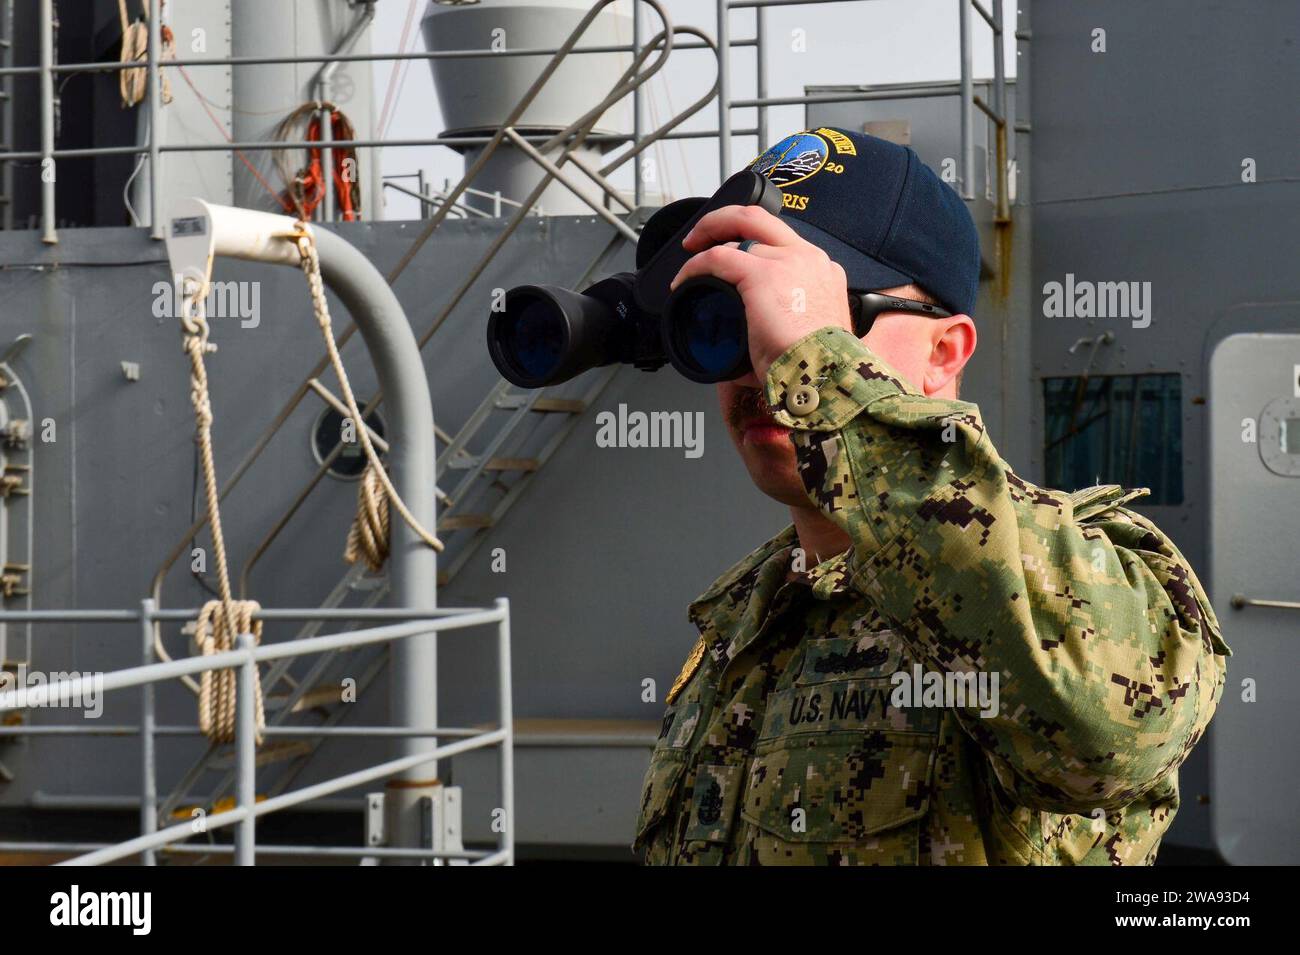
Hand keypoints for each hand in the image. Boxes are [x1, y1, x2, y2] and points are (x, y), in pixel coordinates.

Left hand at [670, 204, 852, 379]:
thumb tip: (749, 342)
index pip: (781, 240)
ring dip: (706, 244)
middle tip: (700, 237)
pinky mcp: (763, 274)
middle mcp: (808, 258)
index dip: (751, 241)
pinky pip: (718, 257)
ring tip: (689, 264)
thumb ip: (785, 323)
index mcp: (822, 271)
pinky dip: (695, 266)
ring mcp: (787, 261)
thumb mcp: (806, 334)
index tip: (734, 252)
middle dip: (723, 220)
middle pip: (759, 218)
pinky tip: (683, 281)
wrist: (823, 373)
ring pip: (737, 233)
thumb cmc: (816, 366)